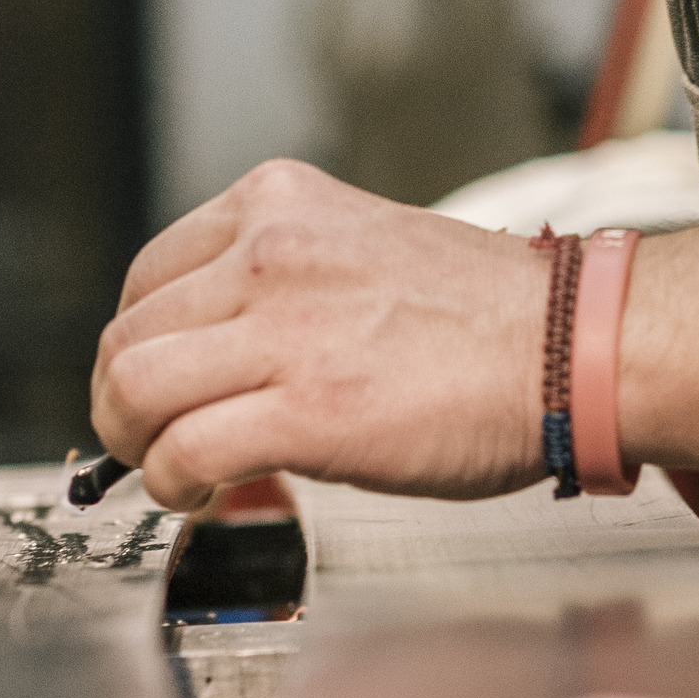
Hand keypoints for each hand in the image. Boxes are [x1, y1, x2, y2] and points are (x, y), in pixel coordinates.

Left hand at [91, 159, 548, 508]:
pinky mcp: (306, 410)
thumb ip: (281, 282)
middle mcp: (268, 254)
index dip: (141, 344)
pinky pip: (185, 450)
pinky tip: (202, 492)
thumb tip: (215, 349)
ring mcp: (284, 330)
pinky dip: (175, 483)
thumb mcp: (360, 248)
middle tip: (148, 440)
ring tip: (168, 468)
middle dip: (124, 402)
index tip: (156, 383)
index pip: (148, 276)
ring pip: (135, 388)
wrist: (574, 347)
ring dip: (136, 443)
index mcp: (278, 205)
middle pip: (127, 335)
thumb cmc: (489, 316)